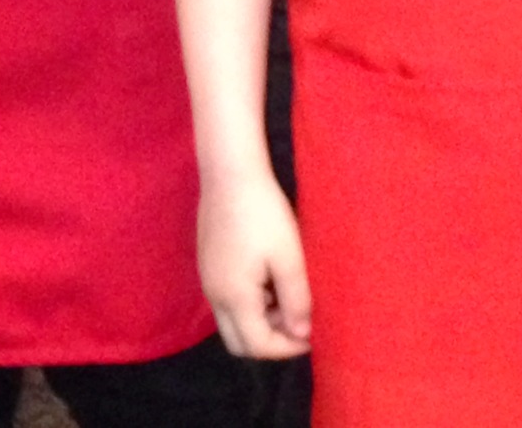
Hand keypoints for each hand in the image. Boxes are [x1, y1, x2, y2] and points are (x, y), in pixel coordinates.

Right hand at [198, 169, 311, 358]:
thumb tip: (302, 334)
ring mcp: (208, 279)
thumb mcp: (288, 256)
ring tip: (288, 296)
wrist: (229, 172)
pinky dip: (249, 303)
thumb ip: (296, 300)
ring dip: (260, 321)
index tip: (314, 334)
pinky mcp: (208, 262)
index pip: (258, 346)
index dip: (288, 348)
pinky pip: (227, 299)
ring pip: (232, 320)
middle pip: (239, 342)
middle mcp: (214, 295)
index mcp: (234, 297)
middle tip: (297, 321)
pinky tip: (268, 277)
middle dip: (270, 341)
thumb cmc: (263, 213)